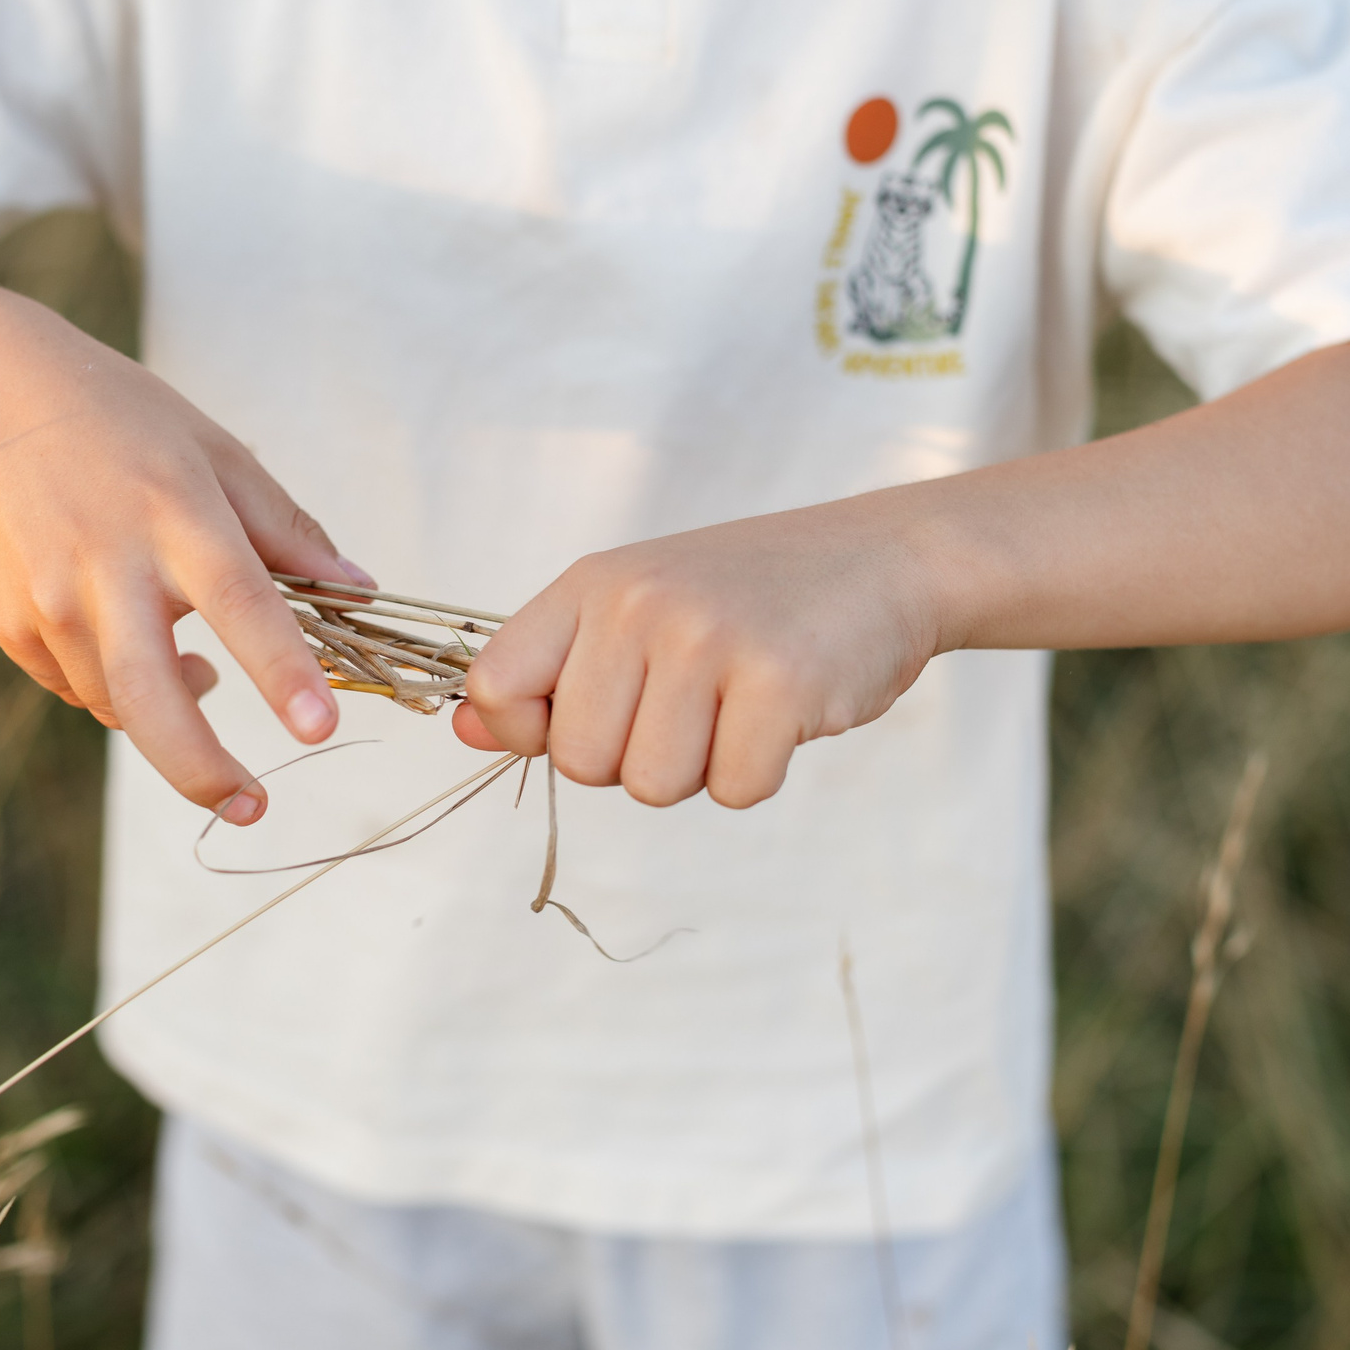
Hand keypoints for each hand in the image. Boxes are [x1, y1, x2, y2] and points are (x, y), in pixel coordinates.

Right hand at [0, 291, 366, 824]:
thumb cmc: (119, 419)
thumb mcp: (215, 451)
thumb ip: (287, 528)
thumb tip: (359, 591)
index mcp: (176, 513)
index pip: (241, 602)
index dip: (282, 671)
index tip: (321, 728)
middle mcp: (107, 563)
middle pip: (152, 694)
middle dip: (202, 767)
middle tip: (252, 805)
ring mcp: (49, 598)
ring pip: (117, 703)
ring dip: (169, 716)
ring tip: (201, 680)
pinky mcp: (7, 621)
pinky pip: (76, 687)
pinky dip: (115, 687)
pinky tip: (130, 644)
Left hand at [453, 497, 943, 807]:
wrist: (884, 558)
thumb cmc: (752, 597)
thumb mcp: (637, 609)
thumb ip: (551, 670)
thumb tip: (464, 728)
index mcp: (593, 585)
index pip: (497, 687)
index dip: (533, 731)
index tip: (596, 716)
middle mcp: (639, 604)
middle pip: (579, 760)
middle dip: (634, 759)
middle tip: (694, 705)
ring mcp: (707, 639)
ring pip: (651, 786)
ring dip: (700, 770)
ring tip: (736, 706)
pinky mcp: (778, 682)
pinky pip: (733, 791)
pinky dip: (759, 774)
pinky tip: (783, 715)